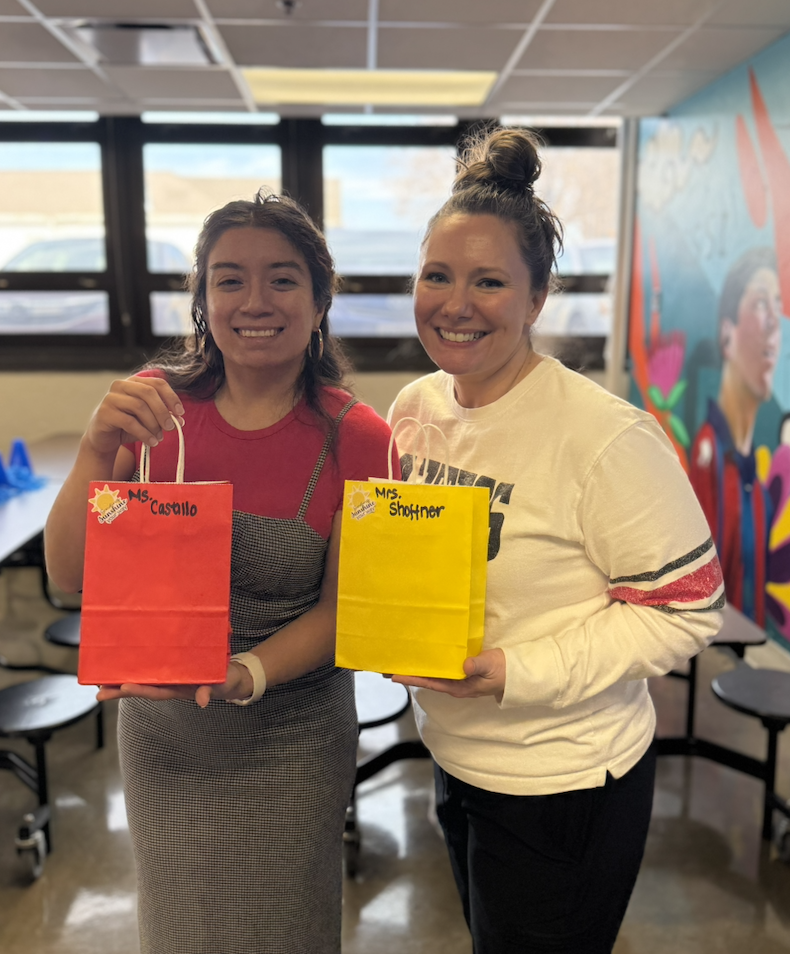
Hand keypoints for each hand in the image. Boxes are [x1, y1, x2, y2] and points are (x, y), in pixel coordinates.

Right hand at [84, 374, 184, 458]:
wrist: (104, 439)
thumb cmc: (128, 426)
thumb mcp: (149, 419)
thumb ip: (163, 416)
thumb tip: (180, 420)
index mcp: (134, 382)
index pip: (157, 383)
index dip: (171, 397)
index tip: (180, 413)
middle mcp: (121, 386)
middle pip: (148, 392)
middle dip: (163, 411)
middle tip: (171, 427)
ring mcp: (111, 398)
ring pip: (139, 406)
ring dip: (153, 424)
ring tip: (159, 437)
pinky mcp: (104, 413)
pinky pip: (129, 422)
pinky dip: (144, 434)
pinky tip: (151, 442)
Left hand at [96, 659, 253, 708]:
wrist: (231, 676)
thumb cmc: (225, 680)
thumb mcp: (220, 685)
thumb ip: (211, 691)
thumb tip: (203, 701)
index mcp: (180, 689)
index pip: (156, 691)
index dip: (140, 690)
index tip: (123, 687)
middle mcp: (171, 684)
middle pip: (142, 688)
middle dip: (120, 691)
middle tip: (99, 692)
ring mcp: (170, 678)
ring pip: (143, 680)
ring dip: (121, 682)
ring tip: (100, 682)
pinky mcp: (172, 668)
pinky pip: (152, 669)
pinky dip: (136, 668)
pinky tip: (121, 665)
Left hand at [391, 648, 505, 700]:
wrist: (516, 673)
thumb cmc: (503, 670)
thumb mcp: (490, 666)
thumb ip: (477, 665)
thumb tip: (464, 666)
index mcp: (459, 687)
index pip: (431, 683)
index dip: (414, 679)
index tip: (397, 675)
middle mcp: (455, 685)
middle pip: (428, 680)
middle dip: (411, 674)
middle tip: (390, 668)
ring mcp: (458, 680)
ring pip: (434, 675)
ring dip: (419, 669)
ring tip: (402, 662)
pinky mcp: (462, 672)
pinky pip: (442, 669)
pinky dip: (431, 664)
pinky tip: (423, 659)